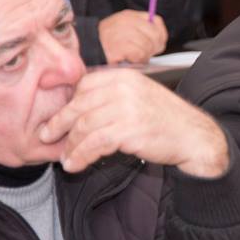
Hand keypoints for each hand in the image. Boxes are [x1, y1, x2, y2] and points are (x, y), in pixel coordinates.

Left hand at [38, 67, 229, 176]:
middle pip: (79, 105)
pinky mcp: (129, 130)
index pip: (84, 85)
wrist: (194, 135)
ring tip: (64, 158)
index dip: (67, 103)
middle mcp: (124, 88)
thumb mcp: (139, 96)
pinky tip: (75, 164)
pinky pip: (94, 143)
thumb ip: (112, 96)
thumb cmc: (165, 119)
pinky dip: (80, 155)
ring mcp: (127, 108)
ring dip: (70, 145)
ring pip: (84, 126)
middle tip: (46, 136)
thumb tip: (78, 108)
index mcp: (124, 76)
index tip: (56, 118)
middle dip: (59, 123)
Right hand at [98, 9, 167, 63]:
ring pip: (147, 46)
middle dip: (152, 48)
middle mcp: (126, 22)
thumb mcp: (123, 31)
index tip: (158, 44)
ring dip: (142, 56)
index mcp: (128, 16)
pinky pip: (139, 54)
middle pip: (155, 35)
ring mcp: (122, 33)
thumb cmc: (105, 45)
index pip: (156, 21)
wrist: (85, 51)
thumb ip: (141, 31)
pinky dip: (136, 60)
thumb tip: (159, 40)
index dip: (161, 35)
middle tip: (143, 54)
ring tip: (131, 57)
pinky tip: (127, 59)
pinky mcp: (119, 46)